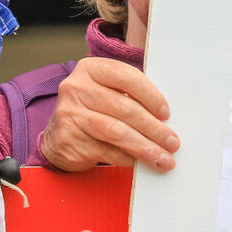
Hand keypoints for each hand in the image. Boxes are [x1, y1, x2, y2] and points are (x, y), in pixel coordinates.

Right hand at [39, 57, 179, 172]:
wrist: (58, 138)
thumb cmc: (94, 112)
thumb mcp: (109, 94)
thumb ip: (132, 97)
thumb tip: (168, 119)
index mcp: (91, 69)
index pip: (127, 77)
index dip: (151, 96)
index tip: (167, 114)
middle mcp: (77, 88)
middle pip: (124, 108)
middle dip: (153, 128)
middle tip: (172, 143)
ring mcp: (70, 113)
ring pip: (116, 131)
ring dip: (145, 147)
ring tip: (163, 158)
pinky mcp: (68, 139)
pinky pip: (106, 150)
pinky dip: (128, 158)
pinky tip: (141, 163)